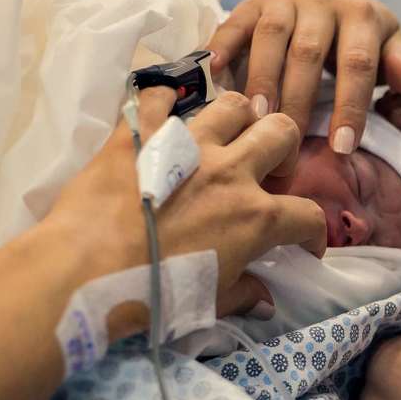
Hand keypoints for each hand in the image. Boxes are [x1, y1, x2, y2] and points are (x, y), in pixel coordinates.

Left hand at [48, 88, 325, 333]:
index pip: (308, 216)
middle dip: (284, 151)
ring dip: (238, 119)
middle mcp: (231, 170)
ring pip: (231, 104)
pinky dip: (163, 101)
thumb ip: (245, 294)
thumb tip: (264, 300)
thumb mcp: (210, 302)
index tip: (302, 246)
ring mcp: (185, 145)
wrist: (87, 270)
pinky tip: (163, 115)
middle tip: (266, 173)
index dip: (313, 233)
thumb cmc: (156, 294)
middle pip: (281, 132)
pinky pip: (157, 96)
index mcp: (256, 217)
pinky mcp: (140, 134)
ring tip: (225, 140)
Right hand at [207, 0, 400, 174]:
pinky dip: (222, 47)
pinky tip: (214, 76)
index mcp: (361, 16)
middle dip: (298, 101)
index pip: (358, 64)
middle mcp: (322, 1)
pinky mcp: (252, 0)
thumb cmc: (363, 37)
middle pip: (307, 54)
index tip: (342, 148)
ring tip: (255, 119)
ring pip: (270, 38)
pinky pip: (234, 22)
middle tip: (288, 144)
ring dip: (260, 79)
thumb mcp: (392, 48)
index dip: (350, 106)